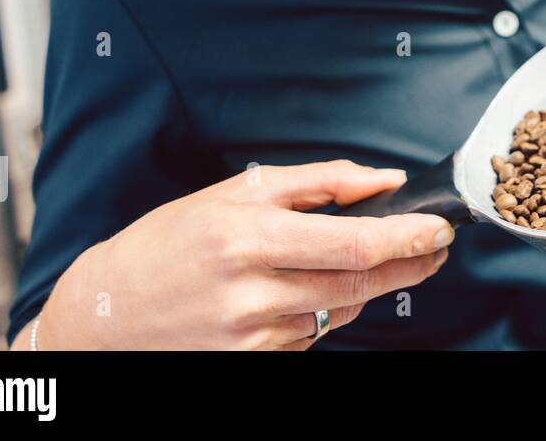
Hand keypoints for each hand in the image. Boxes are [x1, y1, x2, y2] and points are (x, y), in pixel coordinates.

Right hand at [25, 160, 452, 349]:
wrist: (104, 315)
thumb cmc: (170, 242)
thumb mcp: (238, 191)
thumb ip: (319, 183)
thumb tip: (385, 181)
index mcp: (248, 238)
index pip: (356, 245)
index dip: (410, 238)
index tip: (440, 227)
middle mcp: (253, 294)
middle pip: (362, 284)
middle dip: (411, 264)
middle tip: (436, 246)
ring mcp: (254, 337)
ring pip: (342, 309)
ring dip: (366, 285)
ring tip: (353, 258)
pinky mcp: (253, 362)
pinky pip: (313, 334)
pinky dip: (325, 309)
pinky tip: (299, 290)